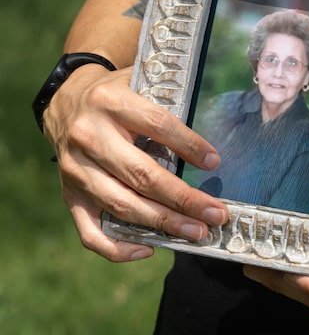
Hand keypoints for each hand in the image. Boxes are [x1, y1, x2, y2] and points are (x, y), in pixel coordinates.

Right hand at [43, 65, 228, 261]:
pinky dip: (118, 248)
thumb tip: (210, 150)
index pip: (158, 126)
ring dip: (163, 223)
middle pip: (142, 175)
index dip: (189, 146)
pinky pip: (90, 231)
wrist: (66, 100)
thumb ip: (168, 109)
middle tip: (216, 214)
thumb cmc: (115, 96)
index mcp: (111, 103)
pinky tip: (148, 248)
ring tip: (197, 232)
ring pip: (122, 205)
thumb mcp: (139, 86)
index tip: (214, 163)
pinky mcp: (68, 194)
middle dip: (184, 199)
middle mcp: (89, 137)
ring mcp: (75, 170)